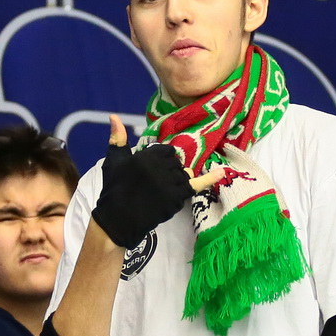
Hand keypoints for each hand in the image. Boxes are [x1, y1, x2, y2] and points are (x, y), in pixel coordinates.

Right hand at [91, 116, 220, 249]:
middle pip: (177, 164)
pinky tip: (221, 173)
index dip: (163, 161)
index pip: (167, 152)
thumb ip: (118, 138)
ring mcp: (168, 183)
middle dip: (170, 173)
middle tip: (156, 187)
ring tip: (162, 193)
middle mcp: (159, 167)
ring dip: (178, 182)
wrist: (118, 219)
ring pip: (185, 175)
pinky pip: (195, 185)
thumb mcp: (114, 161)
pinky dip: (209, 180)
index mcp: (146, 156)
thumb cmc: (114, 189)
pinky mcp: (175, 197)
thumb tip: (113, 115)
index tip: (155, 173)